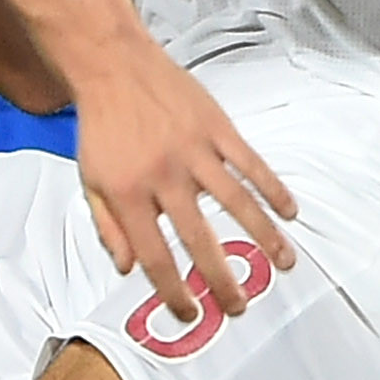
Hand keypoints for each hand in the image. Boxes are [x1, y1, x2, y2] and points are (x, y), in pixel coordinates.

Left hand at [65, 46, 298, 320]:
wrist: (113, 66)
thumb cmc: (101, 126)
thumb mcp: (89, 180)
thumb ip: (108, 228)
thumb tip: (128, 270)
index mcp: (129, 194)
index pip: (155, 257)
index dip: (173, 292)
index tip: (189, 314)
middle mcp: (164, 177)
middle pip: (199, 240)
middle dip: (222, 281)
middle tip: (238, 307)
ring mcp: (194, 151)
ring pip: (237, 203)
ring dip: (264, 237)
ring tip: (284, 264)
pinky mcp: (216, 128)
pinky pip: (251, 163)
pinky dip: (273, 189)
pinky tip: (289, 212)